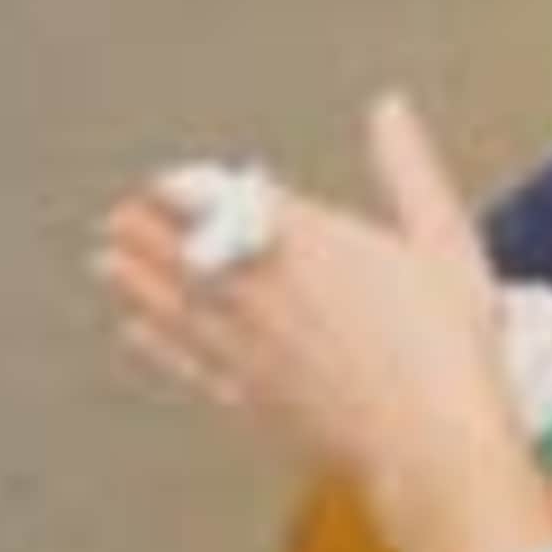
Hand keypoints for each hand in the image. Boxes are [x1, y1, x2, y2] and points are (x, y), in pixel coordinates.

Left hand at [98, 95, 550, 551]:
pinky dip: (158, 347)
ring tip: (106, 260)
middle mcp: (269, 294)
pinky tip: (135, 334)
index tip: (165, 181)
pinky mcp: (252, 399)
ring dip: (138, 280)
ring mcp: (253, 351)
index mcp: (312, 245)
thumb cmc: (445, 343)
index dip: (192, 191)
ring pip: (179, 305)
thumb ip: (408, 167)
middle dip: (151, 231)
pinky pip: (189, 365)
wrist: (427, 440)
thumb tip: (389, 111)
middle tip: (116, 216)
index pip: (234, 206)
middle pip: (193, 254)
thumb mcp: (443, 236)